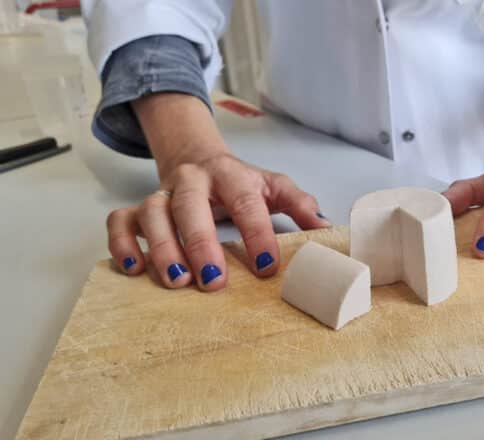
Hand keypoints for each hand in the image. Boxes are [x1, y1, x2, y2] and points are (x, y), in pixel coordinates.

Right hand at [107, 153, 328, 290]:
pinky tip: (134, 270)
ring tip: (178, 283)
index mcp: (230, 175)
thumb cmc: (239, 182)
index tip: (267, 264)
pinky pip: (119, 222)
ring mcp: (161, 194)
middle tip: (214, 281)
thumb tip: (326, 228)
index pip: (244, 201)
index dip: (256, 232)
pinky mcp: (137, 208)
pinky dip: (122, 244)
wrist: (197, 158)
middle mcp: (191, 181)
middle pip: (190, 206)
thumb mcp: (273, 186)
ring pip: (152, 214)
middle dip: (201, 244)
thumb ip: (298, 205)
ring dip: (162, 249)